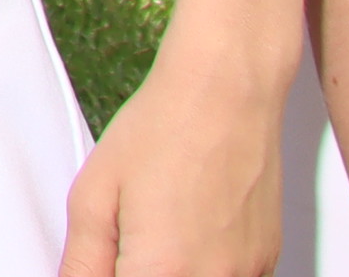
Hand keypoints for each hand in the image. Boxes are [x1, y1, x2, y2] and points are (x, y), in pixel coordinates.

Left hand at [59, 52, 286, 276]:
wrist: (225, 90)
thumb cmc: (164, 128)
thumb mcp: (94, 195)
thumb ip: (82, 262)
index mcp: (162, 271)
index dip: (111, 275)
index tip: (110, 259)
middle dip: (136, 271)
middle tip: (130, 240)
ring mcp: (247, 274)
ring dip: (170, 271)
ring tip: (160, 229)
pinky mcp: (266, 261)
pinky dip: (202, 269)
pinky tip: (190, 234)